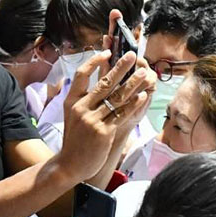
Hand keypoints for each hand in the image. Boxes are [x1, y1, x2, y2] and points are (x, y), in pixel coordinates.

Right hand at [58, 51, 154, 182]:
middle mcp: (81, 108)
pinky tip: (142, 95)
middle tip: (133, 55)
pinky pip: (121, 114)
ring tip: (145, 73)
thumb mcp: (73, 116)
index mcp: (71, 101)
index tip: (107, 52)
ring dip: (133, 83)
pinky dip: (133, 104)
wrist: (70, 164)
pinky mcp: (103, 132)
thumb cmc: (75, 139)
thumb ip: (85, 100)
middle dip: (121, 67)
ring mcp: (92, 120)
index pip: (82, 74)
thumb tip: (102, 83)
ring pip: (116, 97)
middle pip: (104, 82)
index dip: (95, 61)